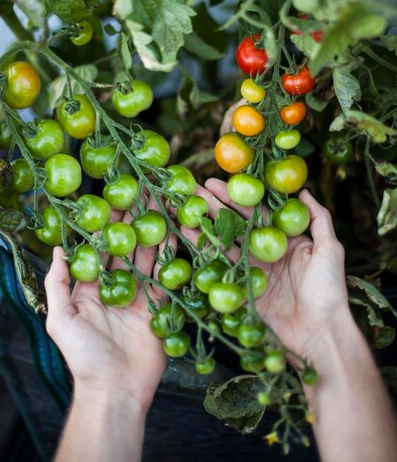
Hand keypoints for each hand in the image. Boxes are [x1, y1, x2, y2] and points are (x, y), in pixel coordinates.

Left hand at [45, 200, 171, 411]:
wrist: (116, 389)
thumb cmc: (83, 357)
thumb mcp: (59, 319)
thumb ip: (58, 284)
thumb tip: (58, 250)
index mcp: (91, 287)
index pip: (99, 248)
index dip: (106, 224)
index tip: (114, 199)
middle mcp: (116, 287)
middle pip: (126, 247)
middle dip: (133, 220)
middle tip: (143, 193)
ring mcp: (139, 295)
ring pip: (147, 256)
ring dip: (153, 231)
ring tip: (161, 205)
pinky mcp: (159, 306)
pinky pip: (165, 276)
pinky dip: (169, 255)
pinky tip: (174, 233)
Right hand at [181, 178, 348, 364]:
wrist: (320, 333)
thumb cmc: (328, 290)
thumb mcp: (330, 250)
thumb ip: (318, 219)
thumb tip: (303, 191)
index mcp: (286, 240)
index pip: (257, 212)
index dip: (237, 196)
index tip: (217, 182)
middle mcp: (267, 252)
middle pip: (236, 224)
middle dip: (215, 206)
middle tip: (193, 190)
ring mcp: (253, 271)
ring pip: (225, 243)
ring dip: (205, 226)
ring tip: (185, 211)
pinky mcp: (243, 289)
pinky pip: (222, 268)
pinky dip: (204, 252)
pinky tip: (189, 236)